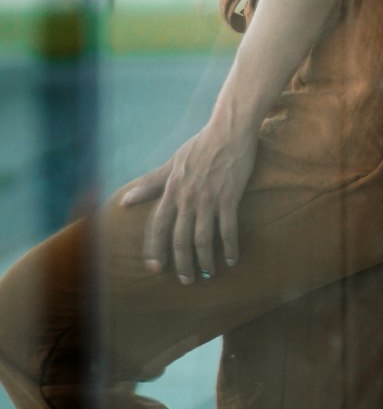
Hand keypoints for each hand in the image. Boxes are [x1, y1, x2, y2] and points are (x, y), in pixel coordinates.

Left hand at [121, 120, 257, 282]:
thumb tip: (125, 201)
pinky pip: (228, 229)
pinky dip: (229, 247)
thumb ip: (151, 183)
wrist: (229, 128)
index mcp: (172, 190)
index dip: (155, 249)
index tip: (156, 268)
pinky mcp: (230, 197)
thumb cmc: (201, 145)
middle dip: (182, 263)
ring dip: (204, 261)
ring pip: (203, 238)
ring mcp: (209, 198)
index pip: (157, 226)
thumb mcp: (173, 163)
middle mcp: (187, 197)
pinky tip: (231, 259)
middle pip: (180, 239)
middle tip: (186, 280)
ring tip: (208, 273)